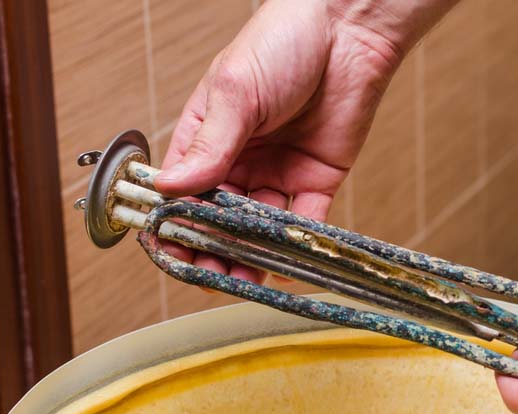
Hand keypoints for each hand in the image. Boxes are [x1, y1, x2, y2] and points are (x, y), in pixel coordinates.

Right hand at [154, 0, 454, 282]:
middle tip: (207, 273)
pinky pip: (302, 223)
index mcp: (207, 135)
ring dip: (247, 256)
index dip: (171, 221)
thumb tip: (170, 189)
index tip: (167, 248)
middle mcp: (239, 160)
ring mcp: (277, 173)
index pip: (180, 189)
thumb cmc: (283, 41)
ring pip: (255, 229)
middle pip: (216, 218)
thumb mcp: (235, 92)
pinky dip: (292, 247)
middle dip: (209, 248)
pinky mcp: (316, 181)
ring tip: (239, 279)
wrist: (349, 30)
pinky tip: (280, 266)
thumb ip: (209, 145)